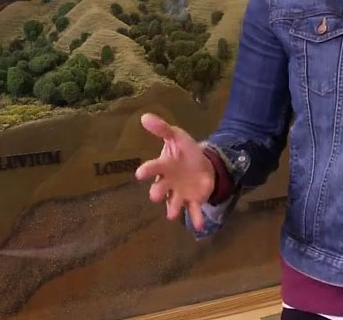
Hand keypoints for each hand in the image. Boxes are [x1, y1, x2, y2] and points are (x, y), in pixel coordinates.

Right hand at [134, 113, 215, 230]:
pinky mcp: (193, 201)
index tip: (139, 174)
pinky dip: (196, 218)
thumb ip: (162, 129)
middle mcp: (168, 183)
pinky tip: (199, 226)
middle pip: (160, 189)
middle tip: (154, 195)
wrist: (203, 165)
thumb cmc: (185, 152)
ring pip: (174, 203)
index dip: (146, 171)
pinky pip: (193, 211)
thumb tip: (144, 116)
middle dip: (157, 192)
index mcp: (164, 167)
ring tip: (173, 215)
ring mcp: (180, 193)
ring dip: (173, 209)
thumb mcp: (177, 136)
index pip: (153, 168)